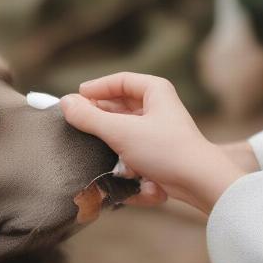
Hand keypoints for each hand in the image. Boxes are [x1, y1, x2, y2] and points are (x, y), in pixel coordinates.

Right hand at [60, 72, 246, 213]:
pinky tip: (113, 164)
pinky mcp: (158, 152)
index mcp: (155, 91)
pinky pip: (132, 148)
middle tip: (78, 121)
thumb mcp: (121, 131)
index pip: (120, 81)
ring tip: (93, 144)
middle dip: (100, 114)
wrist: (198, 182)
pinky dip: (121, 154)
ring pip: (125, 128)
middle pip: (120, 105)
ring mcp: (159, 131)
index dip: (96, 88)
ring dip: (109, 136)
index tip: (76, 97)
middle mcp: (158, 108)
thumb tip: (65, 103)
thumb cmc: (165, 150)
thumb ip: (89, 118)